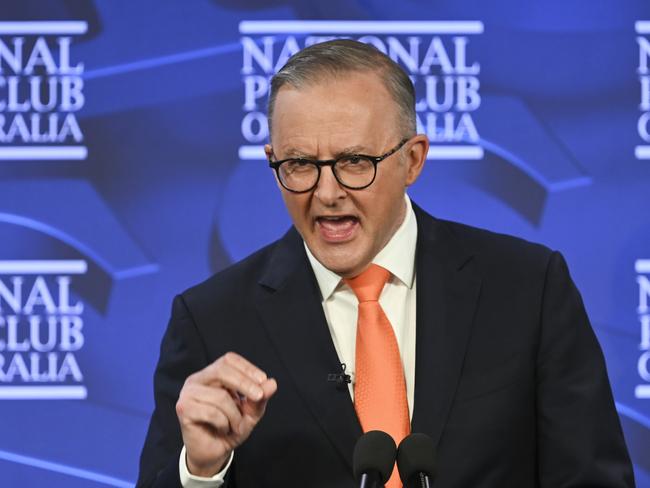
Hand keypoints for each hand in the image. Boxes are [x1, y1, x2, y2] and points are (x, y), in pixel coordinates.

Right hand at [175, 352, 277, 476]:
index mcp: (211, 375)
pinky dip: (224, 423)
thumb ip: (260, 398)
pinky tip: (223, 429)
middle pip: (221, 370)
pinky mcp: (183, 409)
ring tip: (236, 425)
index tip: (263, 380)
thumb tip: (272, 383)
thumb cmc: (230, 427)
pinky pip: (211, 412)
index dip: (247, 368)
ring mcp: (188, 394)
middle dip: (244, 383)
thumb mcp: (250, 412)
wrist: (213, 452)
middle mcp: (197, 380)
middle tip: (259, 396)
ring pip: (220, 396)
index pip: (229, 359)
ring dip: (235, 414)